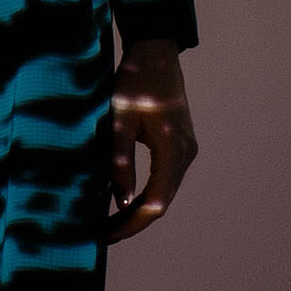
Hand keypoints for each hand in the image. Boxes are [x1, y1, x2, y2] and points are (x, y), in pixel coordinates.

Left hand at [105, 38, 197, 244]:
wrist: (157, 56)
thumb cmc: (136, 81)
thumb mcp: (120, 117)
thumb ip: (120, 159)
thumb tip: (121, 200)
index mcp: (172, 148)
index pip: (155, 201)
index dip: (132, 223)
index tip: (108, 235)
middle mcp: (185, 154)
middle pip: (162, 202)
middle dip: (134, 222)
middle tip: (104, 234)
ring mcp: (186, 151)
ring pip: (165, 193)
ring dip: (140, 211)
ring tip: (111, 222)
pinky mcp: (181, 147)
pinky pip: (165, 180)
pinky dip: (147, 195)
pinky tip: (125, 201)